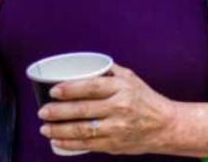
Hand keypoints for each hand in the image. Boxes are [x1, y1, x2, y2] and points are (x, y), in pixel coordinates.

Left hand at [37, 64, 177, 155]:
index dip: (70, 89)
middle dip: (58, 112)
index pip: (91, 87)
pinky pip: (89, 145)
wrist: (165, 126)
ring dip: (60, 130)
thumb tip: (83, 63)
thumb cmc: (144, 99)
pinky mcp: (115, 144)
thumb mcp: (130, 78)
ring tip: (45, 127)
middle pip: (83, 110)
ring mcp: (117, 128)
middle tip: (42, 111)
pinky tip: (57, 141)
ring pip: (83, 130)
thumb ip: (108, 71)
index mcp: (121, 88)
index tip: (54, 90)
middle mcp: (119, 108)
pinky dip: (70, 144)